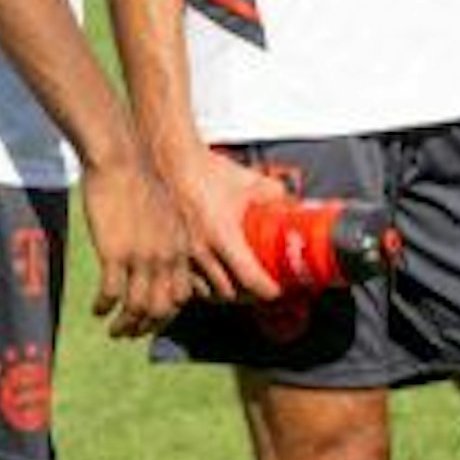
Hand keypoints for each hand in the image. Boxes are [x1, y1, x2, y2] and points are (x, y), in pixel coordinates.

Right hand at [81, 150, 192, 338]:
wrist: (122, 159)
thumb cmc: (142, 181)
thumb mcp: (168, 214)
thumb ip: (169, 240)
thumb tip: (162, 260)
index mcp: (181, 247)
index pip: (182, 297)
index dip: (166, 313)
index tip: (152, 319)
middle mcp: (167, 256)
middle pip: (162, 309)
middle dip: (146, 327)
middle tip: (130, 332)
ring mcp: (142, 257)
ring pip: (137, 309)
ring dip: (124, 326)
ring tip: (114, 330)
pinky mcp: (116, 253)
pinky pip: (110, 295)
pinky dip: (103, 307)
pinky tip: (96, 308)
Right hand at [161, 145, 290, 303]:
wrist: (171, 163)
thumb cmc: (208, 171)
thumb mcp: (248, 181)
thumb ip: (273, 194)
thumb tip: (293, 205)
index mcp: (223, 235)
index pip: (249, 277)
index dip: (266, 290)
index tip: (275, 291)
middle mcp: (199, 250)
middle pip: (227, 292)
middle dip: (246, 296)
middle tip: (257, 290)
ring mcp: (178, 256)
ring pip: (202, 293)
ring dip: (219, 295)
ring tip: (232, 290)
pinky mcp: (166, 255)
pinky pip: (178, 286)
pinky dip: (194, 290)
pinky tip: (203, 285)